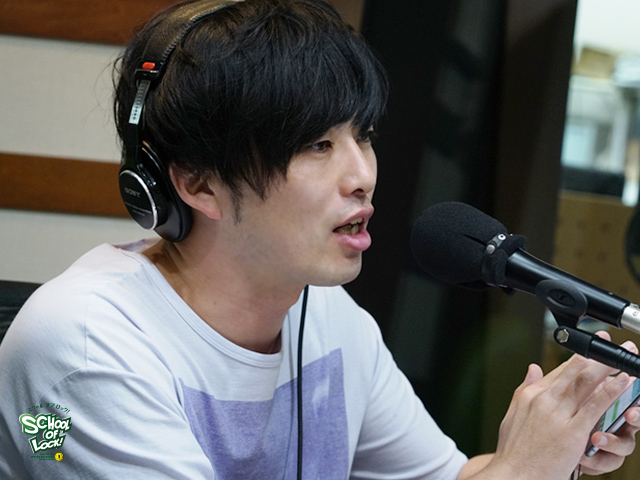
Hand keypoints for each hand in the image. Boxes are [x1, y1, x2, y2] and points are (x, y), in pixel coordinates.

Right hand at [485, 332, 636, 479]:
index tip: (590, 347)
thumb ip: (524, 388)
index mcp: (531, 395)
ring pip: (585, 383)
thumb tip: (532, 367)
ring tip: (622, 356)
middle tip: (608, 341)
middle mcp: (544, 400)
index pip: (558, 371)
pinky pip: (595, 407)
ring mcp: (558, 415)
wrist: (512, 476)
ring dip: (606, 367)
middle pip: (574, 371)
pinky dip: (611, 392)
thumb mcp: (512, 414)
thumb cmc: (513, 452)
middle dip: (594, 355)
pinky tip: (623, 382)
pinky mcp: (572, 432)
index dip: (577, 357)